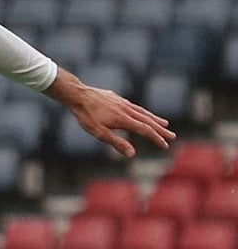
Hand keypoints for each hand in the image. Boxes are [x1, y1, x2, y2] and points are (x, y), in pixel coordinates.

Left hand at [45, 68, 175, 156]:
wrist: (77, 94)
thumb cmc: (86, 115)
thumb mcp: (99, 132)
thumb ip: (116, 142)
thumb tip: (132, 154)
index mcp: (123, 119)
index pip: (145, 130)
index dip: (156, 138)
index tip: (165, 145)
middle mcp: (126, 109)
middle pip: (147, 120)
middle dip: (160, 129)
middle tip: (172, 136)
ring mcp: (121, 102)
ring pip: (142, 111)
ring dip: (154, 118)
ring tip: (164, 123)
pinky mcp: (115, 97)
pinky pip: (133, 106)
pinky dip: (142, 111)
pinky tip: (141, 113)